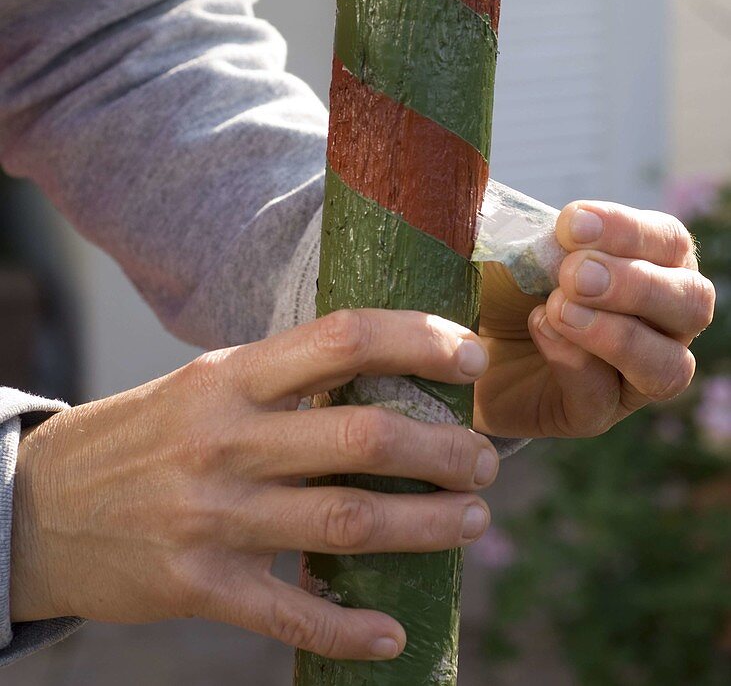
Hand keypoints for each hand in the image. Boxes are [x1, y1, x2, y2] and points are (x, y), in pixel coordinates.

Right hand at [11, 309, 495, 661]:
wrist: (40, 506)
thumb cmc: (143, 434)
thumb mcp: (206, 384)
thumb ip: (283, 381)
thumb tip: (383, 375)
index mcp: (231, 376)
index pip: (343, 339)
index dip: (418, 341)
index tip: (471, 357)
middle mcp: (225, 440)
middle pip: (361, 436)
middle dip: (442, 451)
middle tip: (486, 461)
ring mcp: (211, 515)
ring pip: (343, 521)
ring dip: (423, 526)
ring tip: (472, 522)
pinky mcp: (196, 585)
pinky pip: (288, 613)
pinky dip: (348, 628)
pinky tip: (394, 631)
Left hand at [474, 202, 714, 437]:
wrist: (455, 337)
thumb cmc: (503, 280)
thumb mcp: (521, 247)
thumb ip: (549, 236)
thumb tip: (567, 228)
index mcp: (652, 264)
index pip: (669, 242)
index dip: (628, 231)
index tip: (572, 224)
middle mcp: (661, 324)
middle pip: (692, 303)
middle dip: (634, 284)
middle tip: (574, 274)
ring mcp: (633, 376)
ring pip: (668, 366)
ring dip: (617, 335)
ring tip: (559, 308)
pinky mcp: (593, 414)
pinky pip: (602, 397)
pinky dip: (572, 362)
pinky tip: (539, 330)